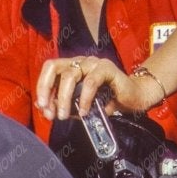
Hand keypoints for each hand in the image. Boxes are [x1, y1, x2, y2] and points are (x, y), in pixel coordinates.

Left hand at [35, 55, 162, 123]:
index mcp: (72, 67)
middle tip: (50, 112)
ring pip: (71, 75)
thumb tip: (43, 107)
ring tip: (65, 115)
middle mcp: (80, 61)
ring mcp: (93, 63)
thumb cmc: (107, 101)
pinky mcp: (107, 68)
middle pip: (56, 68)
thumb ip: (64, 104)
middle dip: (48, 91)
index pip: (50, 69)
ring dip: (64, 98)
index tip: (42, 106)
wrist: (134, 99)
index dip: (42, 86)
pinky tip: (84, 112)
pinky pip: (91, 82)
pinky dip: (84, 98)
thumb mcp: (80, 105)